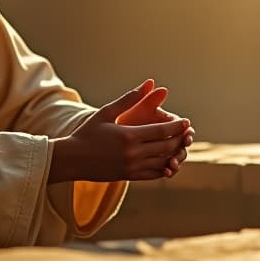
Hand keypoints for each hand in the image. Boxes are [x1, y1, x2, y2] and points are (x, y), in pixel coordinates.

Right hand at [49, 80, 190, 182]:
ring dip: (175, 154)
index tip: (186, 122)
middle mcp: (133, 154)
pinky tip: (169, 160)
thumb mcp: (107, 112)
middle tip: (188, 133)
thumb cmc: (88, 132)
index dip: (177, 126)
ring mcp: (132, 167)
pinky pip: (154, 174)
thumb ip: (129, 99)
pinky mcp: (129, 176)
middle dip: (180, 139)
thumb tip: (149, 84)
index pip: (162, 131)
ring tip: (181, 145)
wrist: (72, 159)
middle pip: (166, 147)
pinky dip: (165, 167)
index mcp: (129, 136)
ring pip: (163, 161)